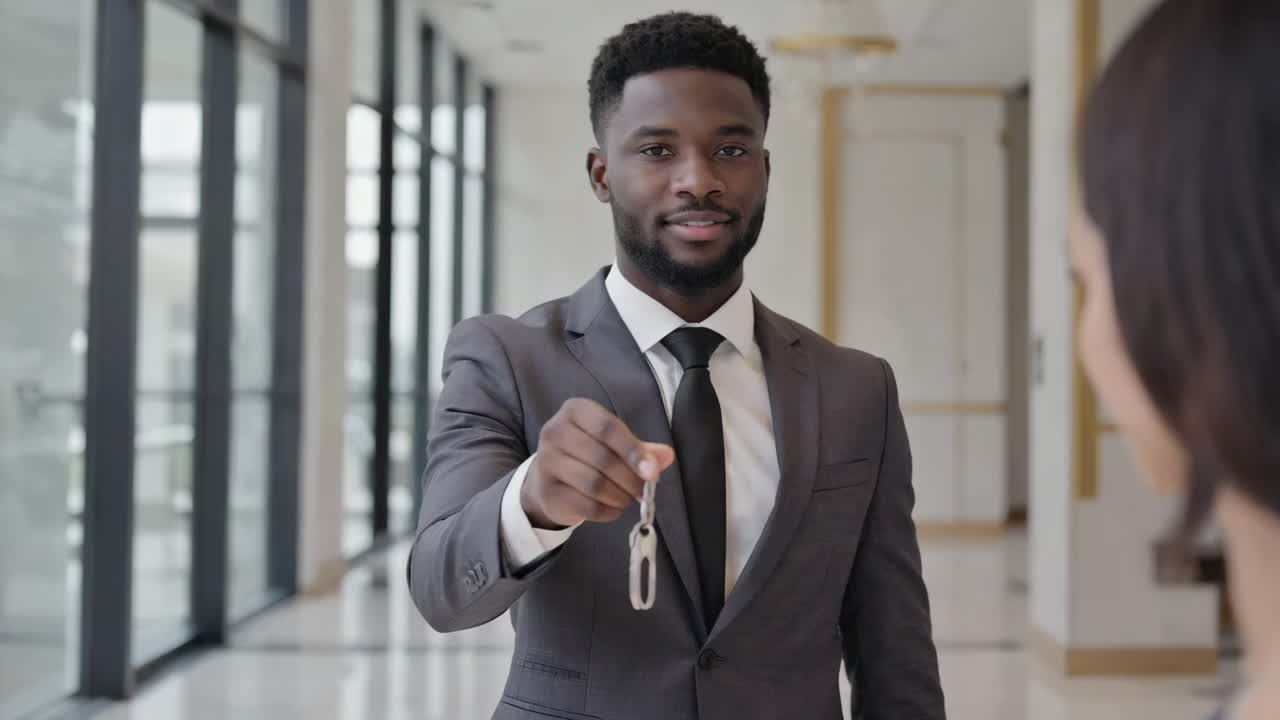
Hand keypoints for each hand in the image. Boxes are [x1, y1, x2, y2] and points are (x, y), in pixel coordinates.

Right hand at [522, 398, 674, 528]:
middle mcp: (555, 432)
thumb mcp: (613, 443)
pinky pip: (586, 506)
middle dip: (631, 479)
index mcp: (576, 411)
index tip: (653, 472)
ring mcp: (547, 462)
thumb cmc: (586, 454)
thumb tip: (667, 456)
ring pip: (595, 484)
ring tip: (628, 498)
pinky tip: (614, 508)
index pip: (608, 428)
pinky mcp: (548, 492)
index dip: (634, 451)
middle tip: (643, 490)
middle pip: (603, 459)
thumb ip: (641, 448)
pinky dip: (608, 511)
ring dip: (620, 496)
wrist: (548, 478)